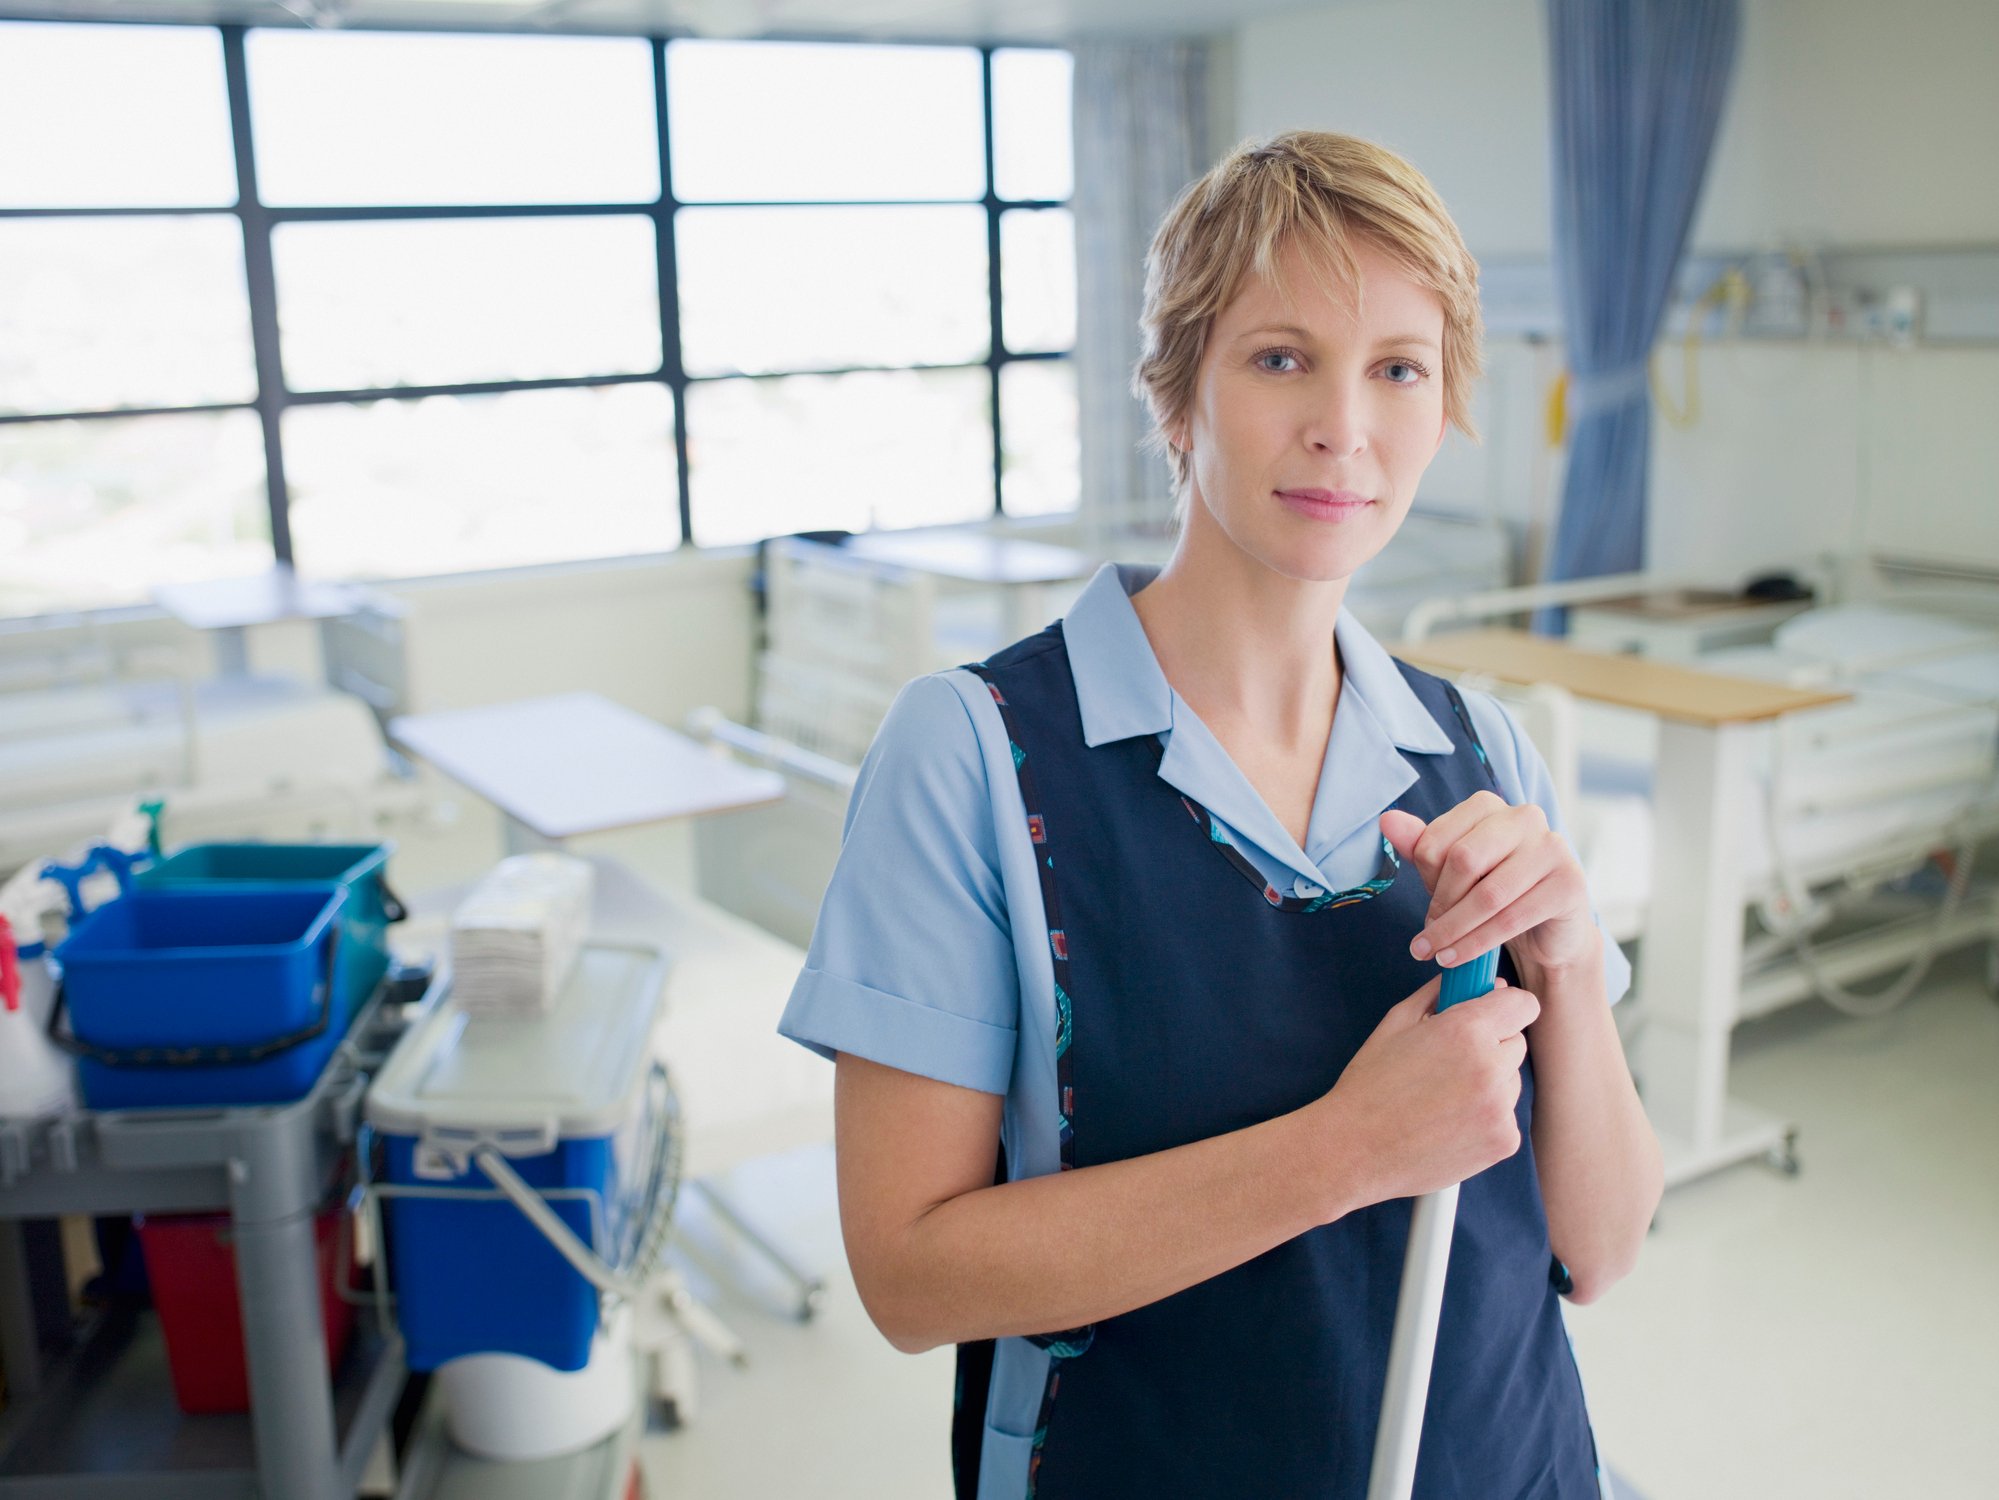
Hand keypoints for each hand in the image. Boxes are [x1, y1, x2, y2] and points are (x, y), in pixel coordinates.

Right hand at [1313, 976, 1540, 1210]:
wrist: (1355, 1149)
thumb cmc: (1370, 1085)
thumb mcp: (1396, 1024)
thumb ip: (1438, 995)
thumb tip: (1472, 981)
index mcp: (1465, 1031)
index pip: (1522, 1004)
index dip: (1506, 1006)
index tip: (1492, 1014)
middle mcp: (1490, 1068)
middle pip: (1516, 1043)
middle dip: (1491, 1045)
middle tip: (1449, 1061)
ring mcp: (1500, 1109)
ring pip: (1511, 1082)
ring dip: (1489, 1083)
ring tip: (1442, 1098)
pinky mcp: (1503, 1141)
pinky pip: (1505, 1117)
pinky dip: (1485, 1118)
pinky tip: (1448, 1123)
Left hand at [1380, 793, 1600, 980]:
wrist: (1547, 929)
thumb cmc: (1493, 893)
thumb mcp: (1451, 873)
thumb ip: (1421, 847)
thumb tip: (1387, 821)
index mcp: (1488, 806)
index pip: (1440, 838)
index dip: (1425, 881)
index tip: (1425, 912)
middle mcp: (1524, 817)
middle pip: (1464, 860)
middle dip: (1441, 906)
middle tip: (1427, 940)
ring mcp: (1552, 847)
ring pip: (1488, 894)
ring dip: (1455, 931)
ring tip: (1434, 955)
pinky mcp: (1570, 882)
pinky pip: (1512, 918)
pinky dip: (1478, 943)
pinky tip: (1457, 958)